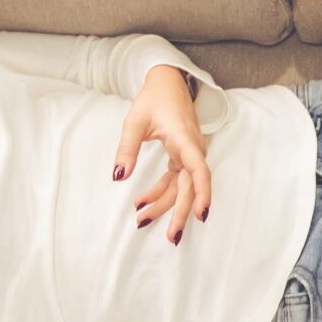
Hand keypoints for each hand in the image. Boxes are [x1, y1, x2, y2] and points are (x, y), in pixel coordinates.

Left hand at [114, 65, 209, 245]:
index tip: (202, 215)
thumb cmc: (154, 99)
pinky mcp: (183, 158)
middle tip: (170, 238)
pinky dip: (161, 193)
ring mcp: (189, 156)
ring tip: (142, 220)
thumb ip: (126, 149)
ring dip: (164, 206)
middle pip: (189, 187)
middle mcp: (192, 150)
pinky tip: (143, 203)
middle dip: (179, 213)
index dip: (203, 193)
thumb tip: (118, 177)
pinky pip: (175, 181)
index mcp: (184, 140)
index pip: (199, 170)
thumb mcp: (135, 122)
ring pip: (181, 188)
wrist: (168, 83)